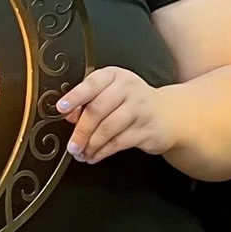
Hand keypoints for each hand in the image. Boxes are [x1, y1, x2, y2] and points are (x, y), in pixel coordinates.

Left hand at [55, 67, 173, 163]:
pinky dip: (103, 152)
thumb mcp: (110, 94)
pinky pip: (119, 142)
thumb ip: (88, 102)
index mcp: (115, 75)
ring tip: (81, 153)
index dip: (75, 96)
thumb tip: (70, 116)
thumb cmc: (131, 103)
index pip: (92, 83)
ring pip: (108, 129)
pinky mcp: (147, 128)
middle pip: (98, 109)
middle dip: (81, 130)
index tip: (62, 108)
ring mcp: (140, 108)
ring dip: (91, 144)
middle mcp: (128, 88)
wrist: (168, 114)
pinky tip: (94, 156)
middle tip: (72, 145)